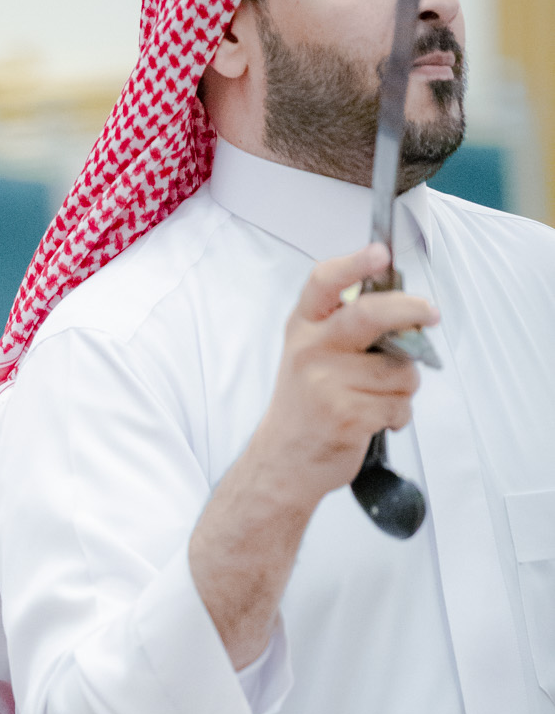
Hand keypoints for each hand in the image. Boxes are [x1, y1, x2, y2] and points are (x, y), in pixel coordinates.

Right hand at [249, 242, 435, 515]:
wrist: (283, 460)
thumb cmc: (306, 405)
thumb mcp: (312, 355)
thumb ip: (349, 330)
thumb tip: (408, 317)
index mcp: (304, 328)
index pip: (325, 282)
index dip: (355, 264)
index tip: (380, 254)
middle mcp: (311, 350)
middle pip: (370, 315)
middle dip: (409, 310)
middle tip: (430, 314)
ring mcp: (327, 383)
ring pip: (400, 370)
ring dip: (402, 388)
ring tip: (375, 400)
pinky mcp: (346, 414)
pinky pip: (399, 405)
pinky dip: (397, 415)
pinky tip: (372, 421)